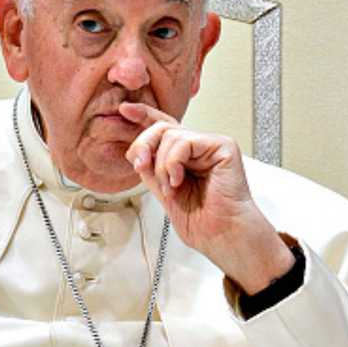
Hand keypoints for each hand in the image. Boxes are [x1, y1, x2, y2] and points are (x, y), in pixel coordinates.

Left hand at [120, 102, 294, 294]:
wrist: (222, 236)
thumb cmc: (203, 222)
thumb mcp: (164, 192)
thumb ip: (151, 169)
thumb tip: (136, 152)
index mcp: (185, 157)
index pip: (164, 128)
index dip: (144, 115)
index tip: (125, 110)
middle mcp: (199, 148)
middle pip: (162, 128)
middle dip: (143, 145)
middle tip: (140, 165)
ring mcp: (211, 145)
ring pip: (170, 135)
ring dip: (161, 165)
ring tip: (170, 187)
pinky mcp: (223, 146)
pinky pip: (185, 141)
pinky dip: (173, 162)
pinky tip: (179, 180)